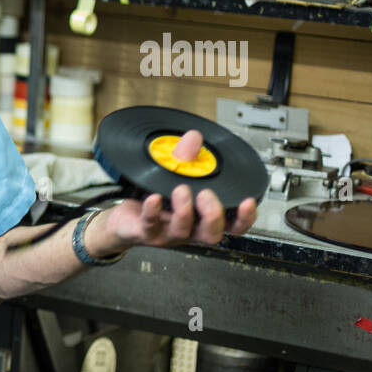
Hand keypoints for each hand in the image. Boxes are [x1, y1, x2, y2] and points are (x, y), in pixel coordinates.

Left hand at [94, 130, 257, 251]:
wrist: (123, 220)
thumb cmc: (153, 199)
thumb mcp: (172, 176)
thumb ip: (186, 158)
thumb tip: (195, 137)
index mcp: (202, 219)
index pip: (232, 226)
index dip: (245, 218)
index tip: (248, 201)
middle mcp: (188, 229)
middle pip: (212, 234)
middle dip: (213, 215)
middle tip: (206, 195)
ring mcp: (167, 233)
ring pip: (182, 231)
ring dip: (184, 210)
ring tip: (180, 190)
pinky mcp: (145, 231)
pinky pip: (150, 224)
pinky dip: (153, 211)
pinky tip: (154, 198)